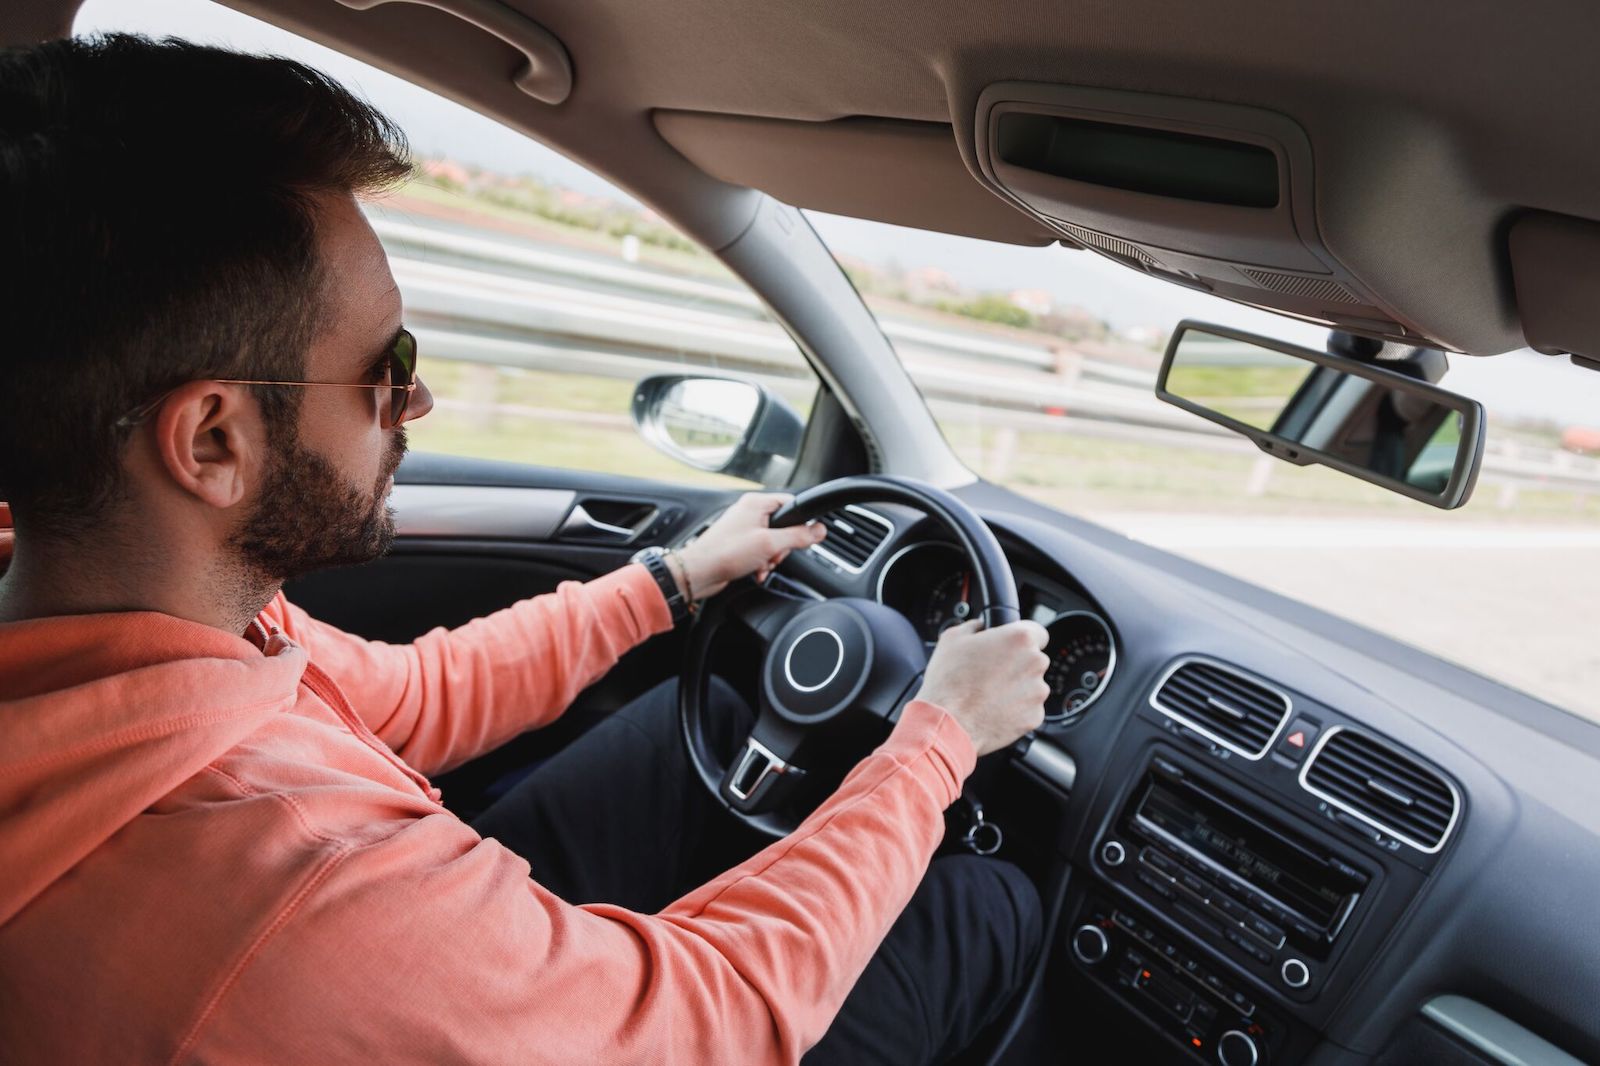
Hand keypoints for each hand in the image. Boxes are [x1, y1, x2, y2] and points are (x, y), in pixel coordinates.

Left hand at [671, 493, 825, 600]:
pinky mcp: (739, 543)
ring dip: (772, 557)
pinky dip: (762, 562)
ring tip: (761, 564)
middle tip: (773, 554)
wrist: (698, 573)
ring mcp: (743, 528)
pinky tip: (756, 571)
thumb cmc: (725, 553)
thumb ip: (797, 536)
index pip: (791, 504)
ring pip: (773, 541)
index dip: (800, 523)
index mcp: (756, 503)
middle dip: (782, 546)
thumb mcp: (770, 544)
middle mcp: (749, 512)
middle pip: (784, 526)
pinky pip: (760, 551)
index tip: (804, 537)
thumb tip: (818, 530)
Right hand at [913, 619, 1049, 755]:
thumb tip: (978, 627)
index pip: (1038, 632)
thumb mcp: (952, 638)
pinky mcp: (1035, 717)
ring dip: (1015, 687)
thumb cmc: (949, 682)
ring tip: (988, 693)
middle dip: (1016, 665)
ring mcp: (1037, 692)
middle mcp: (1034, 663)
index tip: (1012, 646)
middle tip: (990, 672)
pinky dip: (1015, 709)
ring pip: (1031, 685)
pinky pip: (1028, 708)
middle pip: (1033, 660)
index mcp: (1019, 638)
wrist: (949, 724)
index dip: (1022, 639)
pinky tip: (993, 708)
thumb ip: (974, 627)